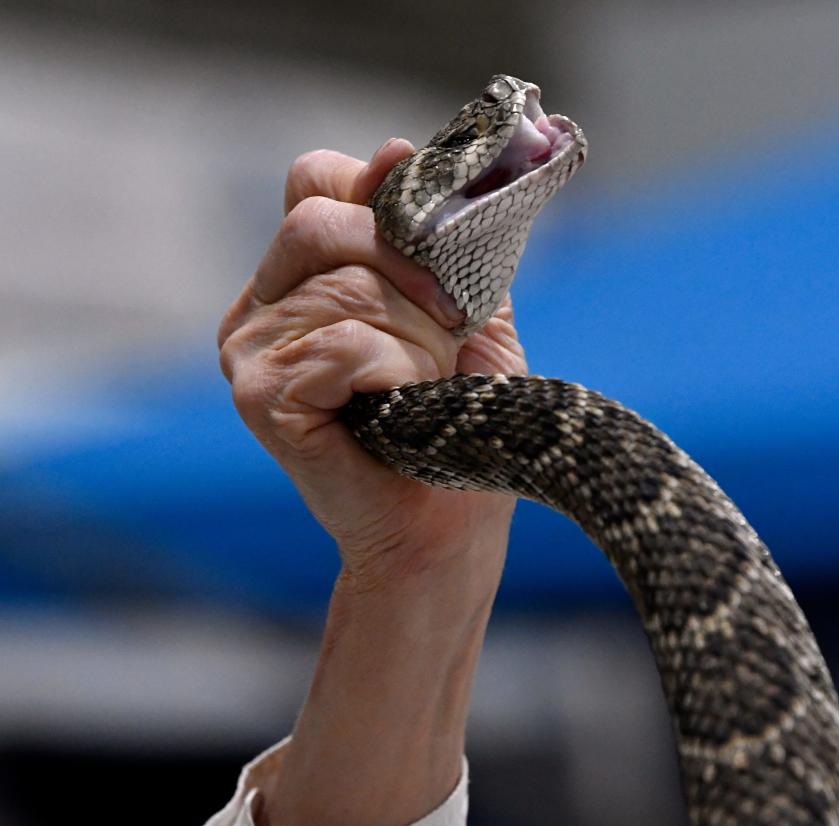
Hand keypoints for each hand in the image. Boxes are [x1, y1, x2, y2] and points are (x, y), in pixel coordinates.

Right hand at [217, 140, 523, 595]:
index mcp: (297, 280)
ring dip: (415, 335)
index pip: (315, 182)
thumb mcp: (460, 311)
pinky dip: (394, 369)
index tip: (438, 258)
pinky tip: (403, 408)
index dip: (381, 204)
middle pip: (323, 221)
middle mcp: (259, 309)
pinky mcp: (259, 397)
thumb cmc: (456, 430)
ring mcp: (248, 352)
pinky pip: (340, 341)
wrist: (446, 533)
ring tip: (427, 389)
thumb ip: (431, 237)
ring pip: (343, 286)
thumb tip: (394, 150)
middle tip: (447, 336)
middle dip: (408, 273)